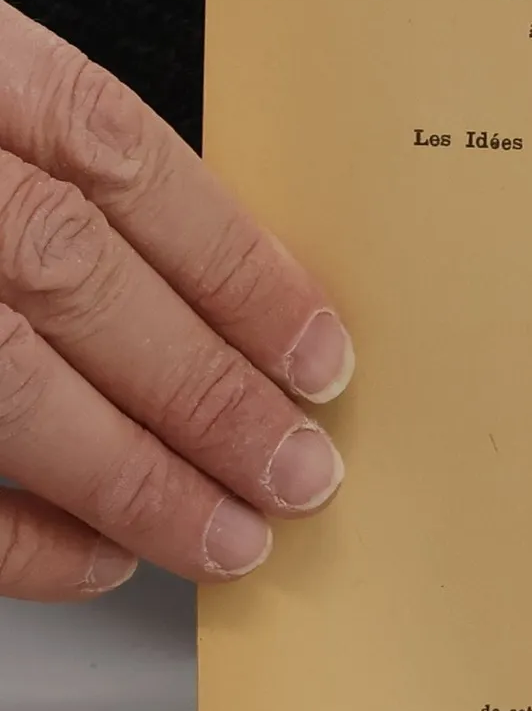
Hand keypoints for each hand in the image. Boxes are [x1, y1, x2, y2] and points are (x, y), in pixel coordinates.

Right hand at [0, 0, 349, 600]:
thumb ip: (44, 160)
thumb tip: (217, 295)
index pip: (117, 154)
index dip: (235, 262)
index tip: (320, 352)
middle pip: (74, 276)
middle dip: (208, 388)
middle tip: (303, 471)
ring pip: (6, 381)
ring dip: (137, 474)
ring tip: (233, 535)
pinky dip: (14, 530)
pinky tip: (96, 556)